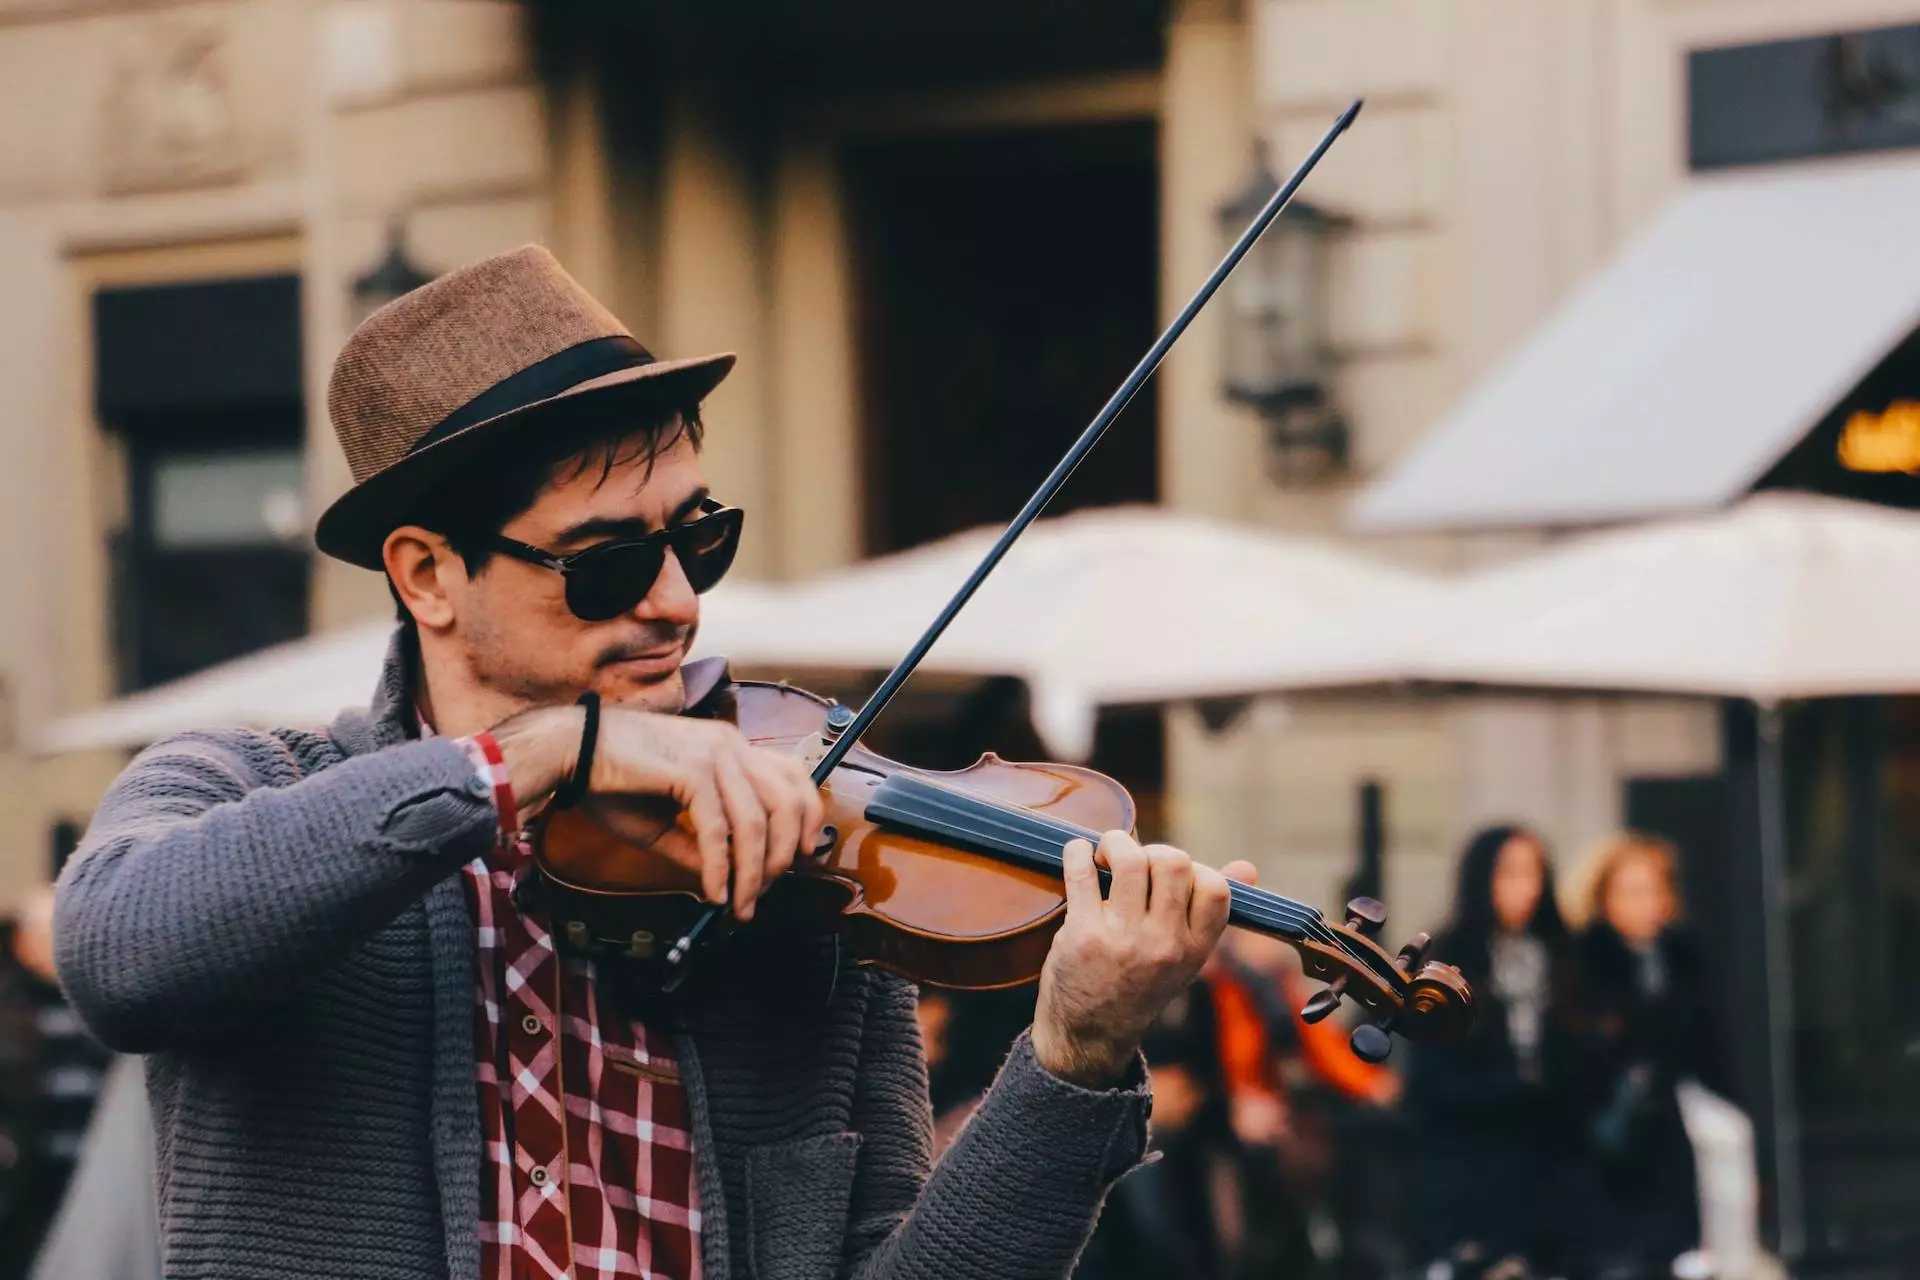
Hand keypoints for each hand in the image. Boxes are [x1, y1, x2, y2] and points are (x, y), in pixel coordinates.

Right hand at [493, 705, 823, 919]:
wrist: (571, 752)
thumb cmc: (612, 780)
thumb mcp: (665, 820)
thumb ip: (698, 846)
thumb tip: (726, 880)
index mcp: (730, 746)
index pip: (793, 775)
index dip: (807, 816)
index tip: (804, 854)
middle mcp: (730, 745)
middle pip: (787, 802)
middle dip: (783, 855)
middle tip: (764, 891)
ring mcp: (713, 755)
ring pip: (757, 822)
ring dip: (753, 873)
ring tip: (740, 903)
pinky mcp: (690, 771)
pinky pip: (718, 830)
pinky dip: (720, 868)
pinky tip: (714, 892)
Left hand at [1030, 831, 1256, 1086]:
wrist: (1091, 1034)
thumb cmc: (1141, 984)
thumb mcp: (1184, 957)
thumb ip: (1210, 911)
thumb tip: (1247, 867)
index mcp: (1194, 949)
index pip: (1215, 888)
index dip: (1196, 868)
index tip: (1171, 877)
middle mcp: (1164, 944)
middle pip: (1174, 863)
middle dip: (1153, 850)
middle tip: (1134, 862)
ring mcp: (1123, 939)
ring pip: (1131, 861)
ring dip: (1115, 843)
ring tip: (1105, 854)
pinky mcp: (1083, 935)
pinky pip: (1082, 874)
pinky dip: (1078, 853)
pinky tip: (1079, 855)